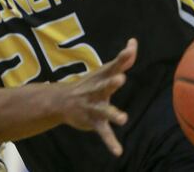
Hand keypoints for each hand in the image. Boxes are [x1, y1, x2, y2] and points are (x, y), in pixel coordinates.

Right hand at [60, 38, 137, 156]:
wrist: (59, 101)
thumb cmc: (89, 84)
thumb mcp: (104, 71)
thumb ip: (122, 60)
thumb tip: (134, 42)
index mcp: (101, 77)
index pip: (113, 65)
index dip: (122, 58)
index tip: (131, 48)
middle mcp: (96, 90)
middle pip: (104, 85)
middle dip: (112, 82)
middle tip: (121, 78)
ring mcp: (93, 107)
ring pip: (103, 110)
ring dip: (113, 113)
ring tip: (123, 119)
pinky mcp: (93, 122)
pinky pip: (103, 133)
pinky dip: (110, 143)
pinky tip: (118, 152)